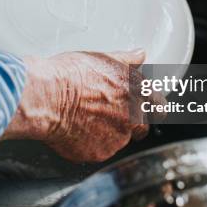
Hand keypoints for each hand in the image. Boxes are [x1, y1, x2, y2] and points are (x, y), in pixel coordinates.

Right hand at [2, 50, 165, 162]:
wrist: (47, 97)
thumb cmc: (70, 75)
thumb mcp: (102, 58)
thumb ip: (127, 59)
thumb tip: (140, 54)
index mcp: (138, 92)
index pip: (159, 106)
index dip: (149, 107)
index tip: (141, 107)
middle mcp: (133, 116)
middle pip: (142, 127)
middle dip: (131, 124)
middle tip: (110, 115)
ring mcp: (118, 138)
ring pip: (119, 140)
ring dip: (108, 133)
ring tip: (85, 120)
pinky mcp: (100, 153)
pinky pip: (100, 151)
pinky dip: (90, 144)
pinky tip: (76, 130)